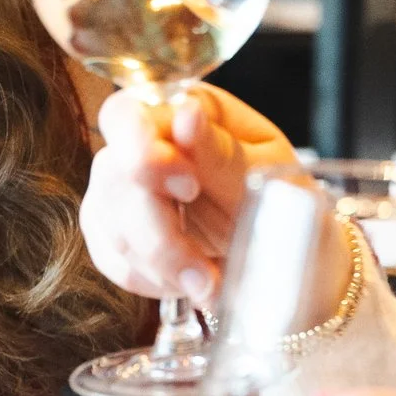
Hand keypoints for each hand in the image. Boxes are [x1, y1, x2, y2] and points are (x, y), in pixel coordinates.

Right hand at [83, 84, 294, 302]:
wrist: (287, 260)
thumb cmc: (282, 204)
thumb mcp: (270, 176)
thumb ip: (223, 153)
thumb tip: (187, 114)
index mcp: (186, 110)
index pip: (129, 115)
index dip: (142, 151)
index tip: (189, 188)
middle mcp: (145, 144)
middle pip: (113, 176)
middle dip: (158, 231)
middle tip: (204, 269)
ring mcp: (123, 188)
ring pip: (108, 222)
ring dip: (160, 263)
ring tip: (210, 284)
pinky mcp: (115, 233)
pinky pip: (110, 258)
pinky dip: (150, 278)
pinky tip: (187, 283)